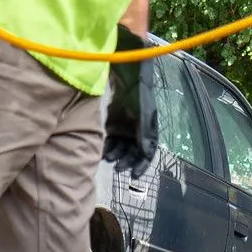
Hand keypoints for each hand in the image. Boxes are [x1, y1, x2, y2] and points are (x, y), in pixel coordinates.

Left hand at [101, 40, 155, 169]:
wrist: (127, 75)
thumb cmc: (140, 92)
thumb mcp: (144, 113)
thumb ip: (144, 133)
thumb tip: (145, 154)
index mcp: (149, 130)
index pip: (148, 153)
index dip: (142, 165)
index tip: (134, 175)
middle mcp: (138, 132)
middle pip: (132, 153)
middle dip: (126, 161)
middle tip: (117, 168)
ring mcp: (125, 128)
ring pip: (120, 148)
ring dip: (115, 155)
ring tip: (107, 158)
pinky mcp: (113, 123)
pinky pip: (110, 140)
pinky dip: (107, 146)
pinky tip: (102, 151)